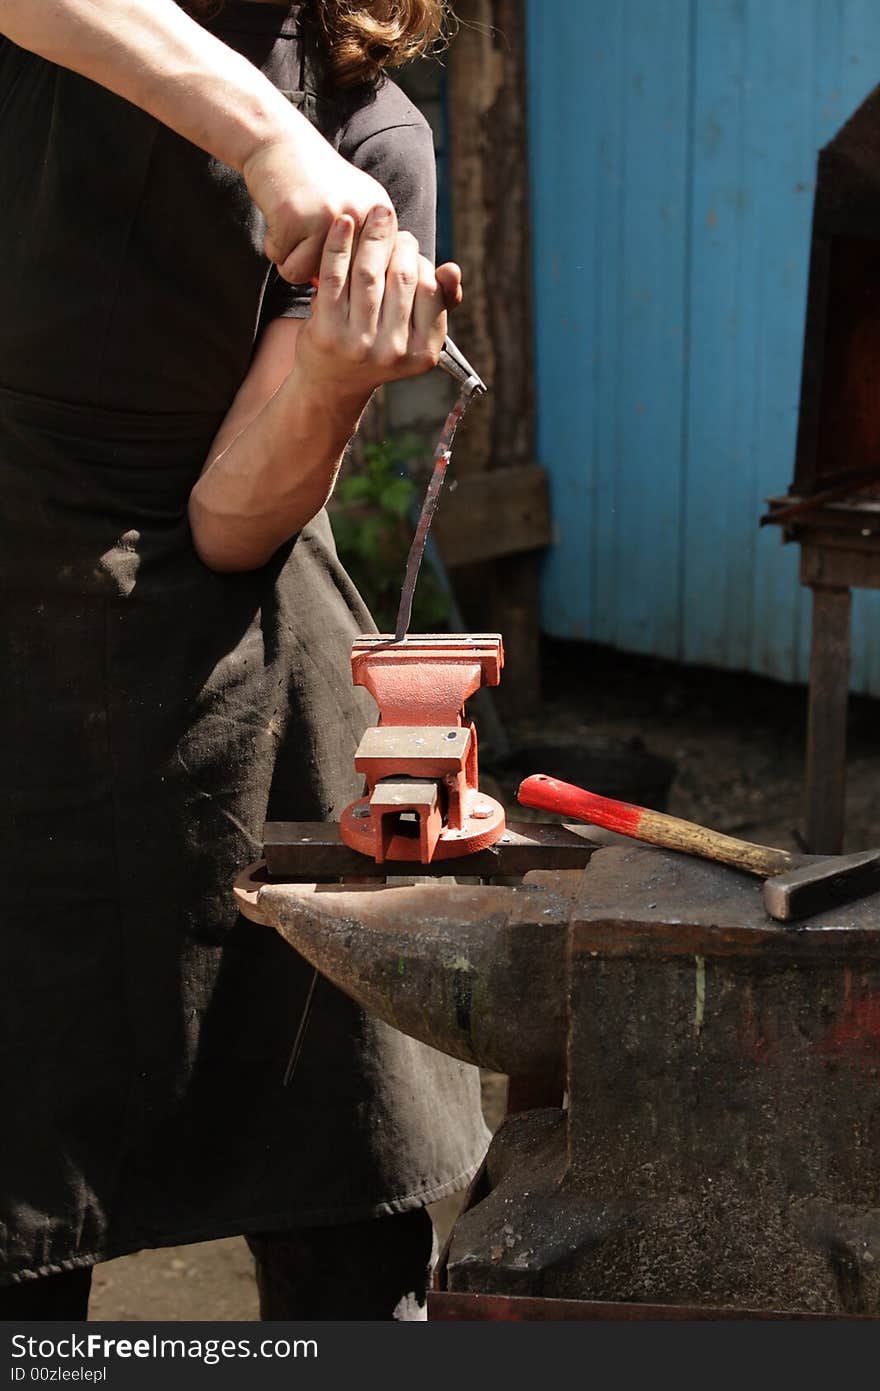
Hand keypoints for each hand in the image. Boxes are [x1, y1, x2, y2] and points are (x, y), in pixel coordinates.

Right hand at [242, 130, 394, 283]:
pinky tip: (279, 220)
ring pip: (306, 274)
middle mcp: (360, 216)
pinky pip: (283, 262)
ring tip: (292, 230)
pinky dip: (275, 247)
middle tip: (308, 245)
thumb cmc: (314, 181)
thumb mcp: (353, 203)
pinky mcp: (296, 219)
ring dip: (291, 260)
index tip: (332, 260)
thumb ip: (367, 243)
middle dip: (319, 271)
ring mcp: (329, 218)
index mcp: (380, 213)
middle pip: (340, 278)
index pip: (373, 272)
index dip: (348, 275)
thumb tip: (367, 298)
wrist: (278, 142)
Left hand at [293, 205, 462, 400]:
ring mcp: (359, 344)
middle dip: (397, 241)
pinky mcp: (326, 333)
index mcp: (423, 352)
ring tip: (375, 214)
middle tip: (389, 220)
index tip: (408, 244)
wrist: (331, 383)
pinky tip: (342, 221)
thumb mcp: (415, 333)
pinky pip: (333, 278)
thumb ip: (439, 302)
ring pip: (367, 274)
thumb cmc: (379, 346)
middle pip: (400, 278)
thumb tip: (452, 268)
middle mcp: (393, 352)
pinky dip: (338, 245)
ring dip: (371, 235)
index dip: (420, 258)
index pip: (429, 290)